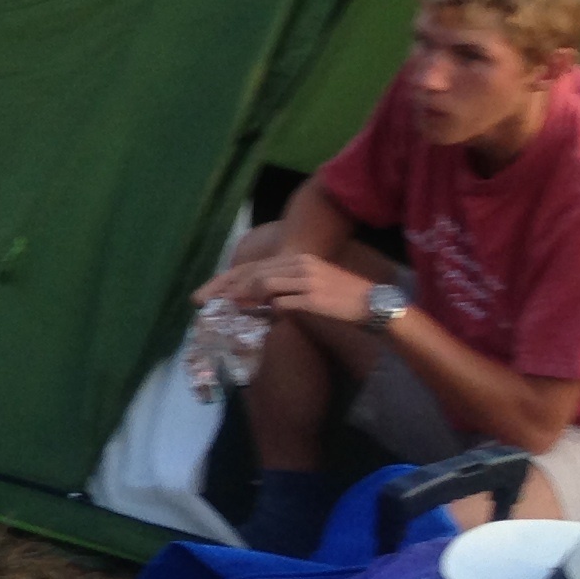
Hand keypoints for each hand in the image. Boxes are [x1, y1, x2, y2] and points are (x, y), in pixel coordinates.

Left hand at [203, 252, 372, 324]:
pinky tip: (258, 318)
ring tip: (227, 310)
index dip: (227, 279)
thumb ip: (285, 287)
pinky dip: (268, 311)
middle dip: (225, 288)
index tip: (207, 293)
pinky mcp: (315, 299)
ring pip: (264, 285)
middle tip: (204, 302)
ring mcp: (308, 281)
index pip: (254, 266)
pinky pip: (283, 304)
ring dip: (243, 298)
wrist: (376, 305)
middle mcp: (301, 265)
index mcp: (298, 260)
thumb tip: (258, 299)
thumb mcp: (311, 283)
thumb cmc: (341, 297)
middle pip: (253, 273)